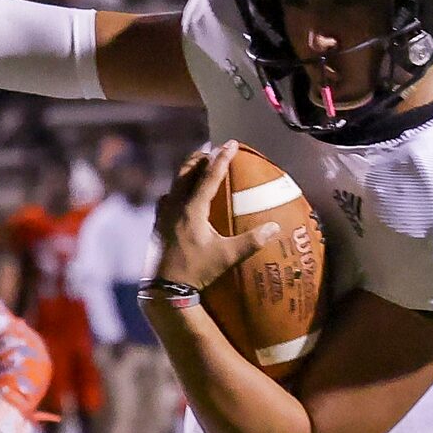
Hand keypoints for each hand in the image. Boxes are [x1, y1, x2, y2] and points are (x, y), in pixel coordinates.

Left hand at [152, 144, 280, 291]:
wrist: (164, 289)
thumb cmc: (196, 271)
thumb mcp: (227, 257)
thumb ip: (251, 241)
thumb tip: (274, 228)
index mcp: (192, 208)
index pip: (210, 175)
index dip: (223, 157)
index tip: (231, 143)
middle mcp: (175, 205)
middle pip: (187, 171)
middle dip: (201, 158)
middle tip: (213, 149)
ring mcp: (163, 213)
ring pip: (175, 183)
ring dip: (188, 171)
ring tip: (198, 167)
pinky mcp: (157, 223)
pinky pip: (168, 198)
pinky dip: (177, 189)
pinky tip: (180, 196)